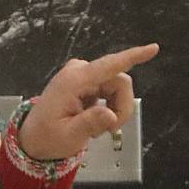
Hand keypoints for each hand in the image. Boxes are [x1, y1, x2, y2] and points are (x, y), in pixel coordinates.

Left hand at [19, 44, 159, 159]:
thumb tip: (110, 115)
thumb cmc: (46, 138)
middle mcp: (78, 73)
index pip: (107, 66)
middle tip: (109, 131)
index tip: (153, 48)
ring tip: (98, 129)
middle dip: (121, 107)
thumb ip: (89, 124)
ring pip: (119, 88)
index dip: (132, 56)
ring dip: (116, 110)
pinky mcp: (86, 83)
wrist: (34, 139)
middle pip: (120, 82)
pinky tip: (95, 120)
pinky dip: (109, 108)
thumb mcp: (68, 136)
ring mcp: (82, 77)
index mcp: (72, 82)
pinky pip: (111, 91)